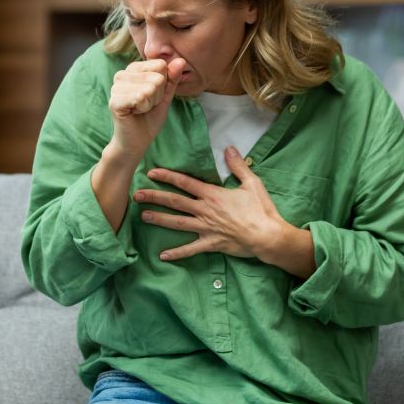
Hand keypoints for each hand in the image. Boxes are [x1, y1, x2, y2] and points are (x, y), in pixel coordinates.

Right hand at [106, 58, 186, 160]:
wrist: (137, 141)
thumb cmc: (149, 118)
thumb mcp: (165, 96)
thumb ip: (172, 78)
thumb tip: (181, 61)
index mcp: (133, 69)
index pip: (160, 65)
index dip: (163, 85)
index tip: (153, 96)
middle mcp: (122, 74)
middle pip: (157, 77)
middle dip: (157, 96)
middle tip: (146, 106)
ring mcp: (115, 87)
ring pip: (149, 88)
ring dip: (150, 103)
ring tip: (140, 110)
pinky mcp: (114, 101)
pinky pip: (140, 97)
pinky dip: (143, 108)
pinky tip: (134, 113)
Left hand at [134, 146, 289, 262]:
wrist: (267, 235)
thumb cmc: (261, 209)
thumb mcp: (251, 183)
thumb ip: (238, 165)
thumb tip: (229, 148)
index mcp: (213, 195)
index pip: (185, 183)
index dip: (167, 176)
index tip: (151, 173)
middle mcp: (205, 210)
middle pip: (175, 202)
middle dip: (154, 197)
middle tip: (136, 195)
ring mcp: (206, 228)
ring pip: (177, 223)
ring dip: (159, 219)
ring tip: (143, 216)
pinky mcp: (211, 243)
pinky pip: (190, 249)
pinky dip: (177, 253)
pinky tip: (162, 255)